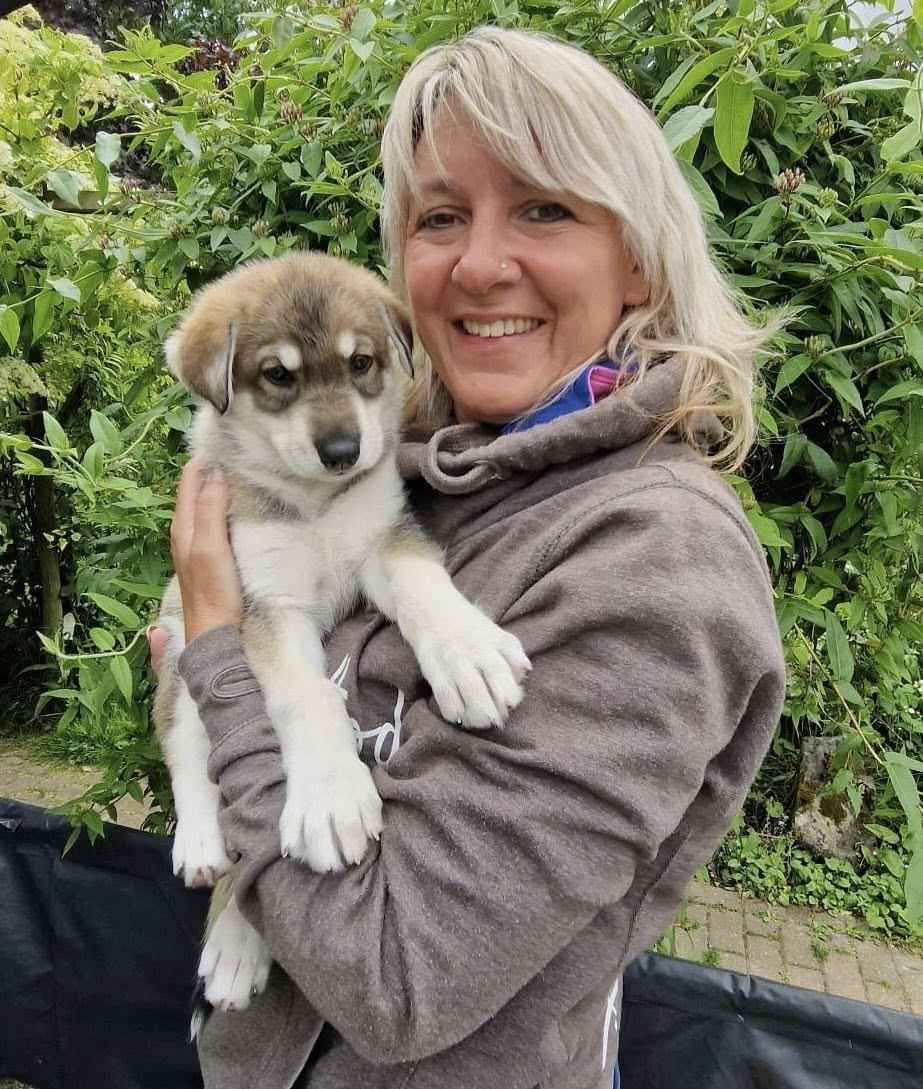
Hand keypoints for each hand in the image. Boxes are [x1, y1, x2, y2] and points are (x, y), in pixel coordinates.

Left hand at [168, 454, 243, 644]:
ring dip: (222, 486)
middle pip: (198, 488)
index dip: (205, 456)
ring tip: (246, 472)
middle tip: (242, 452)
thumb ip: (209, 508)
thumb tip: (215, 470)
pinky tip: (244, 506)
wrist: (215, 631)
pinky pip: (216, 519)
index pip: (190, 477)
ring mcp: (197, 543)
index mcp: (182, 524)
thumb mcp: (210, 545)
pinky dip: (227, 506)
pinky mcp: (211, 554)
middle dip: (215, 468)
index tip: (228, 440)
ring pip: (207, 503)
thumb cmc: (212, 589)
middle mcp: (186, 530)